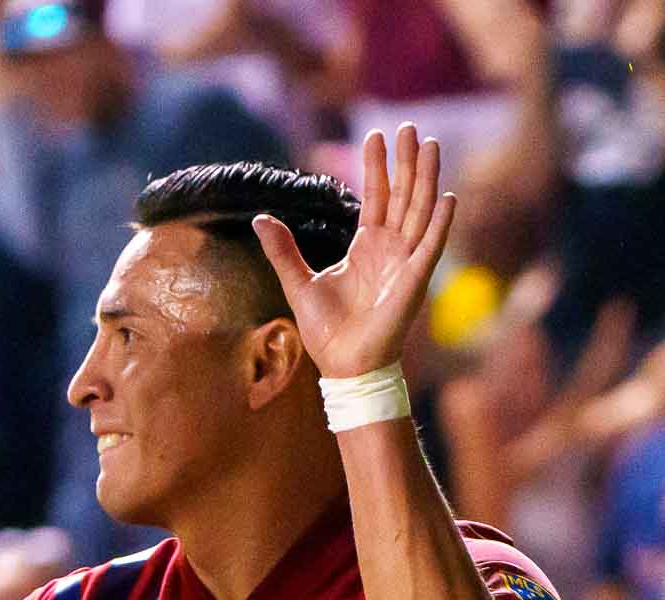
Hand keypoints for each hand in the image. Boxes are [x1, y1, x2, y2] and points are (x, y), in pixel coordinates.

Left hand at [253, 124, 456, 378]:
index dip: (376, 168)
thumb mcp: (298, 281)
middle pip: (402, 195)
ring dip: (426, 178)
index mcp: (366, 246)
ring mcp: (405, 262)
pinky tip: (447, 196)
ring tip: (429, 145)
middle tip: (410, 126)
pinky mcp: (414, 280)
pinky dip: (439, 222)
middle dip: (405, 161)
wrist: (343, 364)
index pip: (375, 197)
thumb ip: (283, 249)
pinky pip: (430, 246)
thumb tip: (261, 219)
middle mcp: (390, 249)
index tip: (375, 136)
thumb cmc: (327, 330)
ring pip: (420, 210)